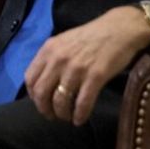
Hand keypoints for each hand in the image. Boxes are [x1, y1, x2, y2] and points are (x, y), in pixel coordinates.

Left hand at [24, 6, 149, 124]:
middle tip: (52, 116)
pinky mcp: (95, 76)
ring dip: (62, 114)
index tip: (41, 103)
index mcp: (48, 50)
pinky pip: (82, 103)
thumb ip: (51, 58)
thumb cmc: (92, 36)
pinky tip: (80, 119)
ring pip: (60, 101)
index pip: (30, 78)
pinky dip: (79, 115)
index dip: (34, 96)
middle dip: (45, 109)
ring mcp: (76, 68)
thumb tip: (44, 82)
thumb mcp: (64, 42)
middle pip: (42, 93)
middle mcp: (59, 59)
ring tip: (68, 118)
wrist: (119, 29)